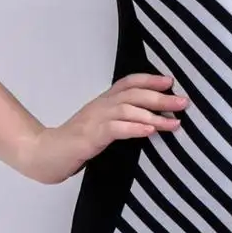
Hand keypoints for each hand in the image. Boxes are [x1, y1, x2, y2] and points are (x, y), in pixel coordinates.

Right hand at [16, 73, 188, 184]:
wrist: (47, 153)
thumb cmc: (77, 142)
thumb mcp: (102, 126)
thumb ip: (121, 120)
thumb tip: (150, 121)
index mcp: (104, 101)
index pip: (129, 82)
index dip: (150, 79)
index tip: (171, 81)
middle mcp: (101, 105)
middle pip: (134, 94)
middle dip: (161, 97)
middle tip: (184, 102)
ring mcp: (96, 119)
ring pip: (129, 109)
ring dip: (154, 115)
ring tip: (174, 122)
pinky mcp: (91, 136)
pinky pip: (117, 128)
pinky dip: (135, 127)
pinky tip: (150, 131)